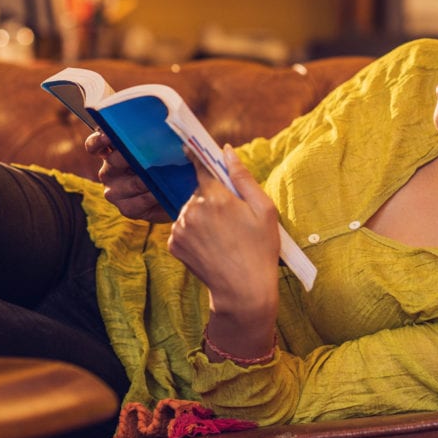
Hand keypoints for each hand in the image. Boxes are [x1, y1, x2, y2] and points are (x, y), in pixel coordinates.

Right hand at [85, 130, 169, 222]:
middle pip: (113, 161)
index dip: (99, 140)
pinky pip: (134, 205)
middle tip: (145, 153)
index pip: (95, 145)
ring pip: (125, 185)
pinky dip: (148, 198)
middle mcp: (110, 172)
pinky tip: (158, 194)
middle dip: (130, 156)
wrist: (179, 193)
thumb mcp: (159, 148)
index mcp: (112, 153)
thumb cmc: (166, 165)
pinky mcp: (126, 209)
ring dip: (143, 180)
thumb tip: (157, 124)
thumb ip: (151, 138)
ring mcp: (116, 192)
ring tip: (159, 177)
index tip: (108, 135)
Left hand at [168, 146, 280, 318]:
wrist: (242, 290)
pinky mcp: (173, 243)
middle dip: (212, 198)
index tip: (190, 146)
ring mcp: (180, 227)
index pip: (202, 167)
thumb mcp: (263, 210)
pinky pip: (183, 227)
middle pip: (199, 191)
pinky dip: (194, 232)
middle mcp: (192, 209)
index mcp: (215, 197)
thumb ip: (242, 178)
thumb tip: (227, 151)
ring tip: (223, 235)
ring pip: (190, 210)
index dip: (199, 157)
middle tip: (232, 217)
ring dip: (202, 215)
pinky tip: (211, 245)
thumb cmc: (260, 249)